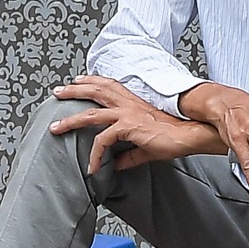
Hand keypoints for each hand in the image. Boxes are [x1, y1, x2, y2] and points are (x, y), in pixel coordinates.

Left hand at [53, 76, 222, 174]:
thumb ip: (131, 154)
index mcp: (134, 102)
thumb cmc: (176, 136)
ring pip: (90, 114)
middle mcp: (128, 104)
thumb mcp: (148, 144)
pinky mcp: (128, 127)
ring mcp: (127, 114)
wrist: (192, 134)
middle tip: (58, 91)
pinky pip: (103, 141)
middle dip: (74, 90)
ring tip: (55, 127)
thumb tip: (118, 164)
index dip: (92, 81)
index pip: (109, 85)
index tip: (79, 81)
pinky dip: (95, 155)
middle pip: (95, 91)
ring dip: (70, 120)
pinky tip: (92, 167)